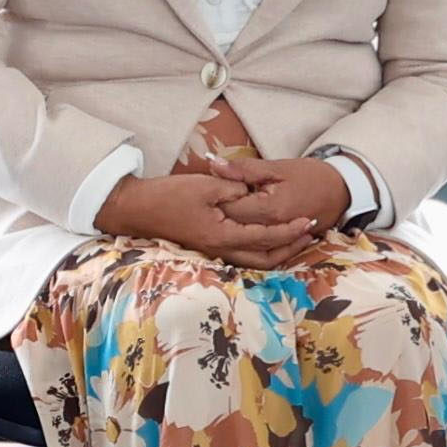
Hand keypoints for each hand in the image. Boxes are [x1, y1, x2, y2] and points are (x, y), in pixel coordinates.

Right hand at [95, 170, 315, 269]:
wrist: (137, 209)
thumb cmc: (169, 196)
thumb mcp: (205, 185)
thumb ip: (234, 188)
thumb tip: (253, 192)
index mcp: (223, 235)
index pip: (266, 237)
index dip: (290, 230)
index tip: (308, 221)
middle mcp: (221, 249)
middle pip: (265, 259)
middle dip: (290, 248)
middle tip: (309, 235)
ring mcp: (213, 251)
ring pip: (254, 261)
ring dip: (277, 252)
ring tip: (294, 239)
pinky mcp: (207, 247)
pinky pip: (242, 255)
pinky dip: (260, 250)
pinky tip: (266, 240)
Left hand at [206, 155, 352, 236]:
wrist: (341, 191)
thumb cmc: (310, 175)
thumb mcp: (277, 167)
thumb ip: (244, 169)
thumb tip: (214, 165)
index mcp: (270, 209)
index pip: (230, 209)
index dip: (216, 198)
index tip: (210, 188)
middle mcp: (273, 229)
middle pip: (234, 227)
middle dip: (220, 215)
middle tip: (213, 202)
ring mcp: (279, 240)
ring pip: (244, 242)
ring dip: (232, 228)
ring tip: (225, 215)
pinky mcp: (282, 245)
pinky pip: (258, 249)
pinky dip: (245, 241)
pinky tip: (238, 228)